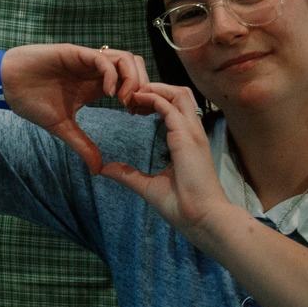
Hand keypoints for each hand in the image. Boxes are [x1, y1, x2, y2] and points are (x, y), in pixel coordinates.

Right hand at [0, 44, 151, 173]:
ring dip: (131, 78)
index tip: (138, 115)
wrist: (6, 86)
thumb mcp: (62, 127)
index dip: (141, 96)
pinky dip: (111, 74)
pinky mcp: (74, 52)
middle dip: (143, 85)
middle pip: (135, 66)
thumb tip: (97, 170)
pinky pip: (101, 57)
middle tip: (135, 108)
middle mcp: (95, 70)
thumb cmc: (31, 102)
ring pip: (124, 58)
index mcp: (96, 84)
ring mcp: (86, 59)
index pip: (131, 82)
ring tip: (124, 100)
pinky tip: (108, 93)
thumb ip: (82, 145)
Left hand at [98, 82, 243, 249]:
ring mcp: (192, 133)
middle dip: (155, 87)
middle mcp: (192, 133)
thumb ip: (128, 175)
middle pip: (180, 93)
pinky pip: (170, 106)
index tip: (132, 107)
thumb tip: (105, 169)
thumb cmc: (183, 206)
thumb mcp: (149, 186)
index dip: (154, 100)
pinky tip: (136, 100)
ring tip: (133, 94)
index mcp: (187, 141)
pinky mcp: (187, 137)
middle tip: (130, 96)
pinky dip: (153, 98)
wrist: (202, 219)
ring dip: (155, 88)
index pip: (176, 107)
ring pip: (179, 93)